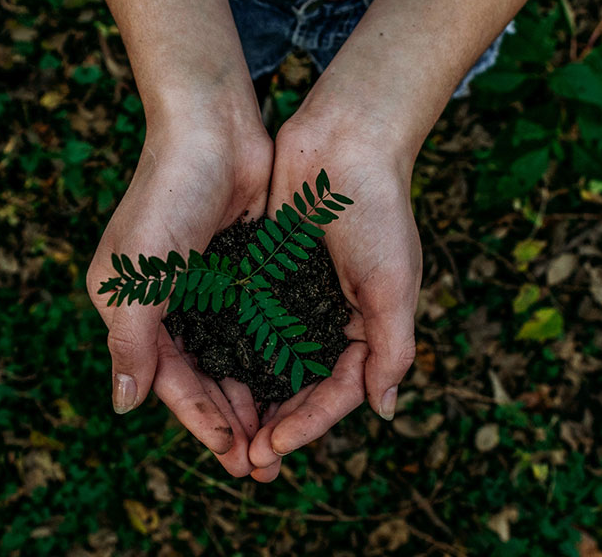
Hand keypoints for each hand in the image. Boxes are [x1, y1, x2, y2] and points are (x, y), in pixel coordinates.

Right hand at [87, 116, 271, 476]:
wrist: (213, 127)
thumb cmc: (167, 196)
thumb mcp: (138, 275)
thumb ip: (131, 342)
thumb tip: (124, 406)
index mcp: (131, 308)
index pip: (168, 380)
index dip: (200, 421)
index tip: (234, 457)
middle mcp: (166, 304)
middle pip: (202, 377)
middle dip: (231, 420)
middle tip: (264, 463)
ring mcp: (205, 288)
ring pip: (231, 358)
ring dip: (253, 396)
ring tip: (281, 436)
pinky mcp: (240, 271)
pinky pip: (255, 326)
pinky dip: (270, 357)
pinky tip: (293, 384)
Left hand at [247, 111, 421, 481]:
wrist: (345, 141)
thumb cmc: (378, 211)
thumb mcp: (394, 285)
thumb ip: (392, 349)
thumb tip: (384, 411)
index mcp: (366, 328)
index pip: (337, 392)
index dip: (308, 424)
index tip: (273, 447)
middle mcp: (330, 319)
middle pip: (300, 387)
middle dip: (276, 425)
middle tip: (245, 460)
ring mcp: (296, 298)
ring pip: (269, 363)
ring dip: (250, 399)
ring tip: (225, 433)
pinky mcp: (266, 274)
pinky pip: (247, 323)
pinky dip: (232, 351)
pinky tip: (208, 376)